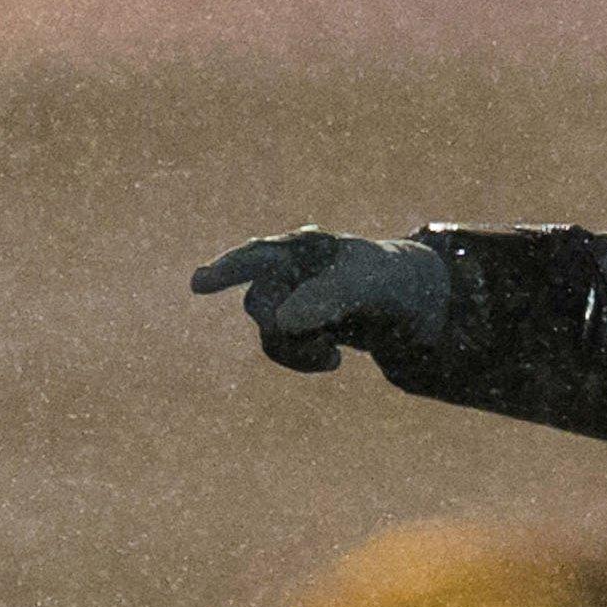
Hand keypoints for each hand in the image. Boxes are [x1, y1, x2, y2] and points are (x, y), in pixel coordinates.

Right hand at [191, 225, 449, 372]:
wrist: (408, 302)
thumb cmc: (386, 282)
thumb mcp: (368, 287)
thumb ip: (328, 298)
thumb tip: (281, 323)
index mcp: (305, 246)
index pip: (260, 256)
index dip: (228, 269)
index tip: (199, 283)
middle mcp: (287, 267)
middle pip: (261, 303)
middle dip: (287, 329)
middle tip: (327, 345)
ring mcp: (286, 293)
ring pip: (268, 330)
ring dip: (298, 350)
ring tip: (334, 356)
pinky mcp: (291, 320)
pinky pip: (278, 345)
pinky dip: (302, 359)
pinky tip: (334, 361)